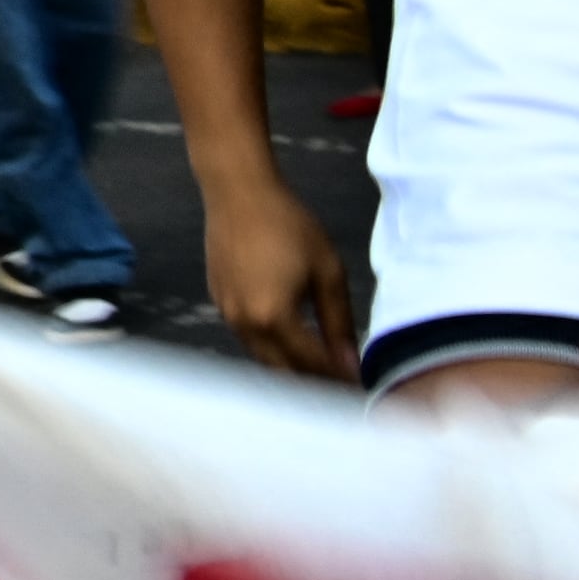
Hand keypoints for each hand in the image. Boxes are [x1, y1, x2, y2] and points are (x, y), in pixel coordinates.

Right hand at [198, 167, 354, 379]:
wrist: (238, 193)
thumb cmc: (288, 225)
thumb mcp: (327, 271)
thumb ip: (338, 322)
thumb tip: (350, 364)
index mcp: (274, 317)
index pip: (311, 364)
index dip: (338, 378)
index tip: (360, 386)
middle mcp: (244, 324)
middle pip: (282, 370)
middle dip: (313, 380)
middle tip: (342, 381)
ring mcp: (227, 314)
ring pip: (263, 357)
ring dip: (290, 366)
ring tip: (321, 363)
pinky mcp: (218, 302)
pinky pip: (248, 337)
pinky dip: (271, 346)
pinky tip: (291, 337)